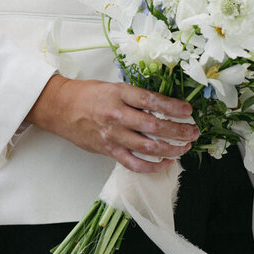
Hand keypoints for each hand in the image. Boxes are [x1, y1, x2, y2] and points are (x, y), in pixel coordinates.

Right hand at [26, 75, 199, 173]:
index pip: (152, 100)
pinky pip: (133, 163)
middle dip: (179, 130)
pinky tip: (165, 163)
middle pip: (155, 125)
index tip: (189, 111)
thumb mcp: (113, 86)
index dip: (174, 107)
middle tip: (194, 131)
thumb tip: (162, 105)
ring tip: (184, 147)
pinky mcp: (108, 150)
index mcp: (120, 94)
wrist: (60, 108)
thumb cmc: (88, 95)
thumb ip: (135, 97)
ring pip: (148, 147)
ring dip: (171, 149)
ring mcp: (113, 135)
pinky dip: (152, 166)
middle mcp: (117, 114)